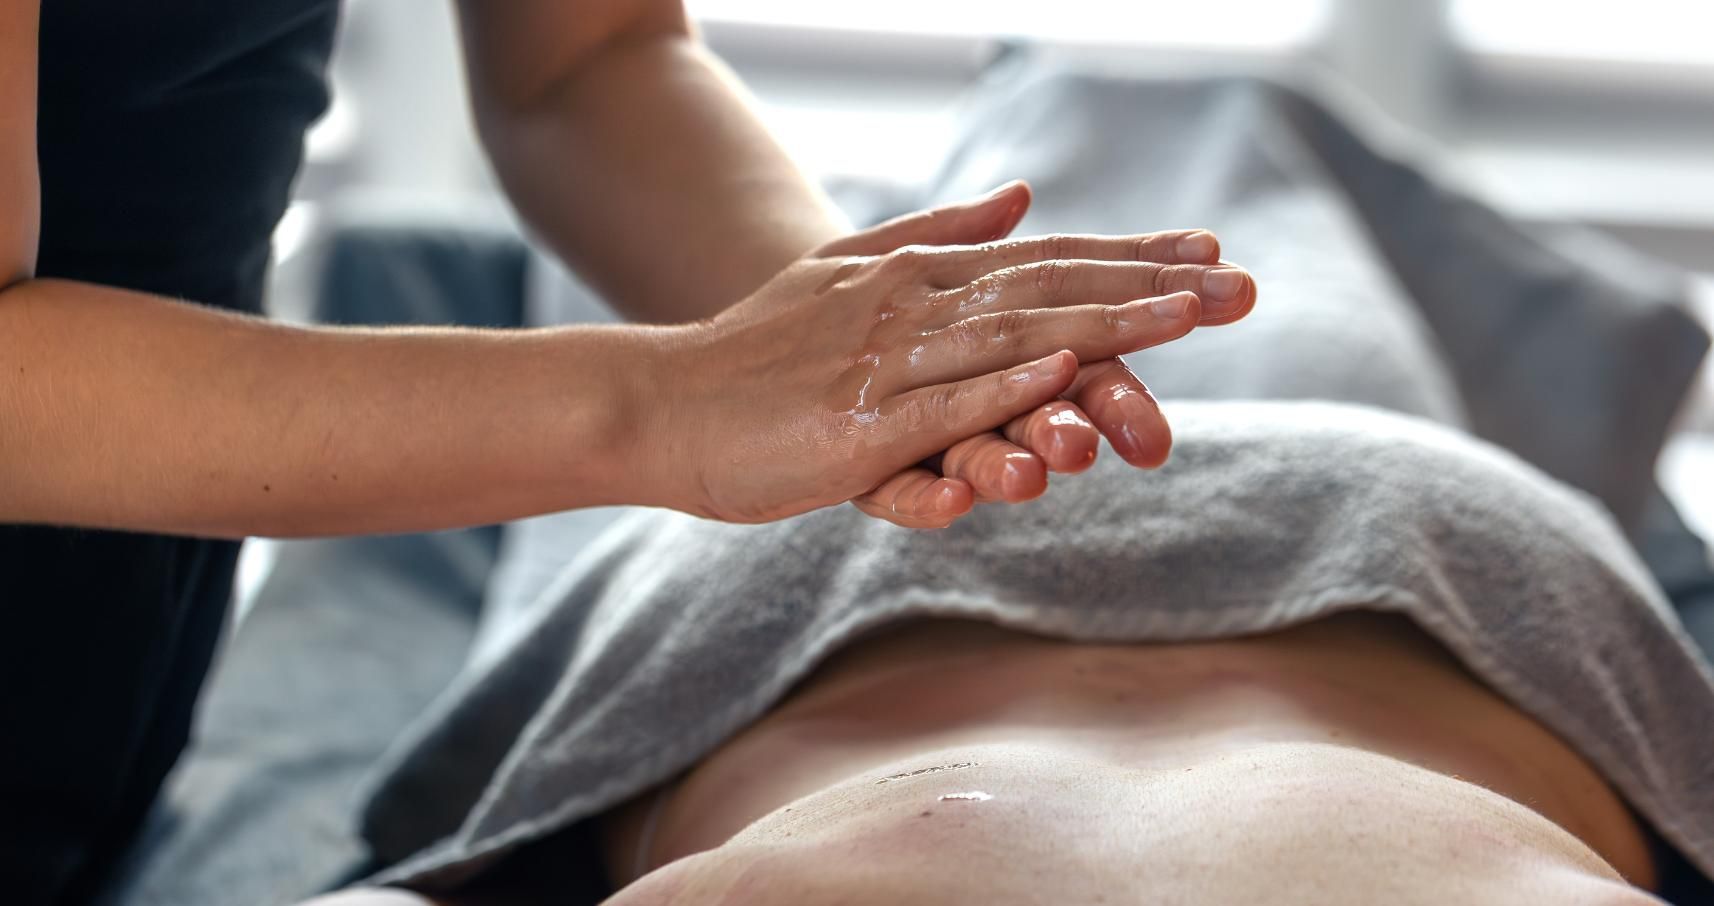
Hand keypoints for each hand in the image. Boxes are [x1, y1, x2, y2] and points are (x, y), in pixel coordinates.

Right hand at [643, 182, 1255, 524]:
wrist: (662, 403)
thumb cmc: (756, 350)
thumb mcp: (845, 269)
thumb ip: (936, 235)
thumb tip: (1021, 198)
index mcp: (914, 276)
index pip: (1043, 260)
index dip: (1130, 257)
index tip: (1210, 255)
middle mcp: (908, 308)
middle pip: (1048, 291)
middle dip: (1150, 289)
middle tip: (1239, 290)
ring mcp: (884, 367)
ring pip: (1009, 339)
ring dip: (1104, 327)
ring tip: (1186, 319)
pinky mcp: (855, 432)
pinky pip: (942, 406)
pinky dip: (1007, 386)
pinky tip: (1067, 374)